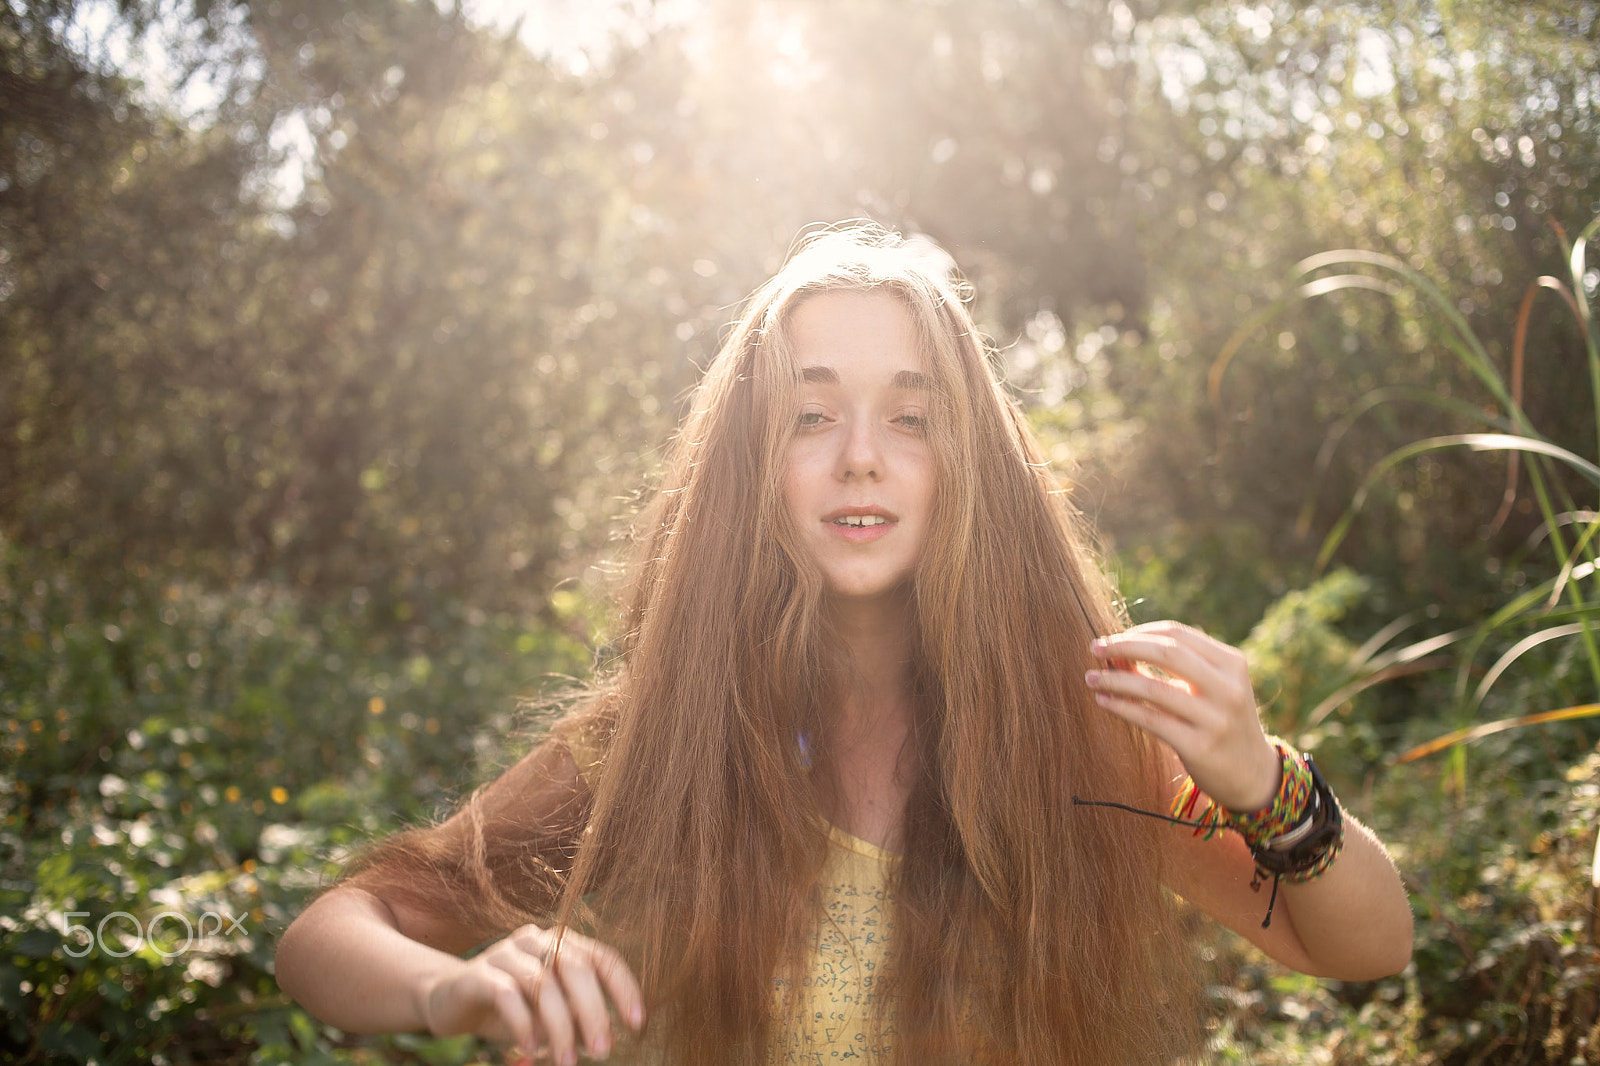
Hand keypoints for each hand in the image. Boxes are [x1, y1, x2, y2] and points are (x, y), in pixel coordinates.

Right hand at [420, 923, 643, 1063]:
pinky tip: (530, 1048)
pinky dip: (524, 1025)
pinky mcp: (478, 973)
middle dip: (594, 1011)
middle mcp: (536, 940)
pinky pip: (507, 995)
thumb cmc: (510, 1007)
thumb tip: (606, 1038)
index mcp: (562, 943)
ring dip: (560, 1027)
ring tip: (567, 1060)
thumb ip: (576, 1015)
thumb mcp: (549, 1011)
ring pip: (542, 984)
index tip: (636, 1023)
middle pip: (575, 967)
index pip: (603, 958)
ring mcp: (505, 952)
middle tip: (603, 1050)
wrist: (449, 1001)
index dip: (623, 988)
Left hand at [1085, 620, 1280, 813]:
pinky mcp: (1199, 747)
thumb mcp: (1211, 688)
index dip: (1139, 632)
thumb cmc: (1221, 721)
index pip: (1178, 634)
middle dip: (1124, 646)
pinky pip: (1150, 720)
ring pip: (1153, 688)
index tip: (1112, 637)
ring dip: (1115, 680)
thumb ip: (1174, 667)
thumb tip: (1117, 649)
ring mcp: (1216, 718)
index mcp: (1232, 663)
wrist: (1253, 774)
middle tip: (1095, 648)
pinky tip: (1103, 702)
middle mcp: (1228, 688)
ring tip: (1091, 679)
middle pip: (1166, 653)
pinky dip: (1122, 707)